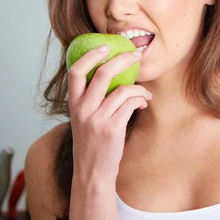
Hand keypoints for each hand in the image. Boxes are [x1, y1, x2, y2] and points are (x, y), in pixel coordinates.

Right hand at [67, 45, 151, 183]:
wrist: (92, 173)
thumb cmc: (91, 144)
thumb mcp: (83, 120)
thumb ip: (90, 100)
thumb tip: (111, 76)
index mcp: (74, 104)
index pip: (75, 72)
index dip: (90, 56)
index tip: (105, 47)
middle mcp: (83, 109)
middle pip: (103, 74)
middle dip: (123, 60)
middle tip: (136, 55)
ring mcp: (97, 119)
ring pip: (123, 90)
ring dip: (139, 88)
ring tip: (145, 93)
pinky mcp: (112, 129)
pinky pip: (131, 104)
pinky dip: (141, 100)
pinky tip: (143, 103)